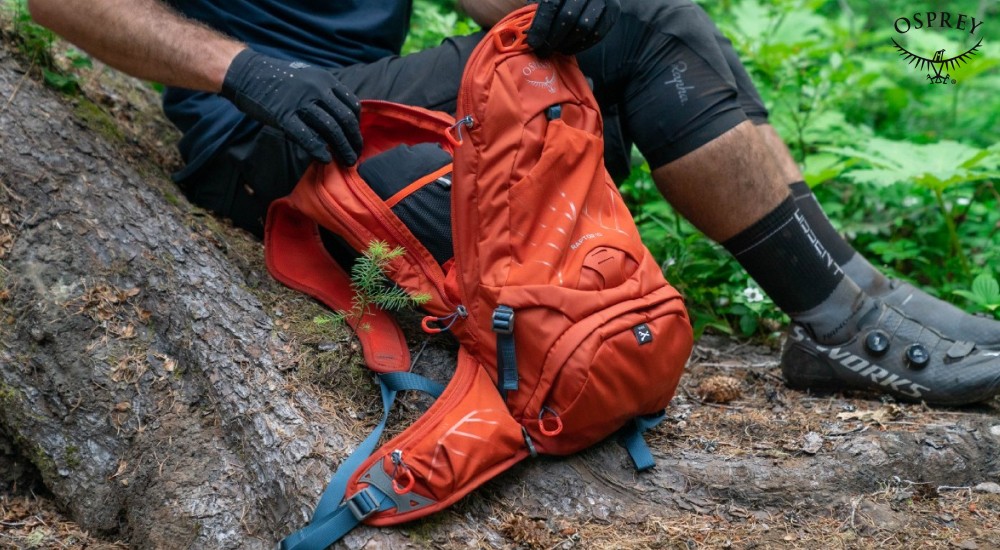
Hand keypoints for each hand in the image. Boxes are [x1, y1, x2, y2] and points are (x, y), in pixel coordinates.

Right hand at [221, 49, 362, 164]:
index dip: (357, 124)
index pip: (352, 104)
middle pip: (345, 119)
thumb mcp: (308, 77)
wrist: (247, 73)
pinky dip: (319, 150)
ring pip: (331, 129)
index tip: (355, 137)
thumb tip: (340, 114)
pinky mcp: (284, 115)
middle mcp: (317, 89)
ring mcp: (301, 102)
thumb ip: (325, 92)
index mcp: (325, 79)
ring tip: (347, 161)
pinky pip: (307, 137)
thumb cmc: (278, 78)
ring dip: (342, 148)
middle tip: (355, 155)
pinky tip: (325, 159)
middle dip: (353, 140)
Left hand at [526, 0, 620, 56]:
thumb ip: (536, 10)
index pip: (551, 4)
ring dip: (567, 43)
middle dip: (553, 39)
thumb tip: (525, 34)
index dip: (541, 26)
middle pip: (568, 18)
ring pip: (584, 26)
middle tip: (544, 51)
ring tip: (556, 49)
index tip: (534, 43)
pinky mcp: (613, 8)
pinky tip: (570, 48)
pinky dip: (583, 45)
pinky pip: (598, 32)